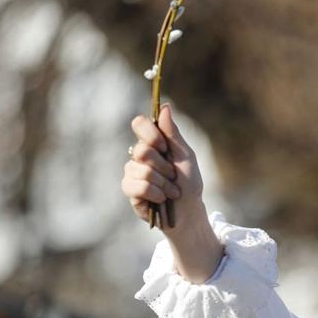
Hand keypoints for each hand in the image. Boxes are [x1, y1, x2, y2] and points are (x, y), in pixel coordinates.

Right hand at [122, 104, 204, 228]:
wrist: (188, 210)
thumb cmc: (188, 182)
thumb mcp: (185, 156)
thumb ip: (173, 134)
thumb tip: (165, 107)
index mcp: (153, 142)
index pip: (139, 124)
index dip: (150, 134)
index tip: (164, 147)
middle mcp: (138, 155)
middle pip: (142, 150)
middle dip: (164, 166)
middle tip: (173, 175)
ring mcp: (132, 172)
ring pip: (142, 171)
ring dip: (164, 184)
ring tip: (171, 191)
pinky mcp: (129, 190)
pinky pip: (138, 186)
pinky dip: (156, 193)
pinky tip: (161, 199)